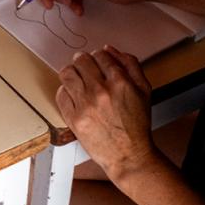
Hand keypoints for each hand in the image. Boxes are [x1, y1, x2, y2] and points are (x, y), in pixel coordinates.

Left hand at [56, 45, 163, 187]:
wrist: (128, 154)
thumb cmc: (136, 125)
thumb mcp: (144, 90)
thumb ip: (130, 65)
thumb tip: (110, 50)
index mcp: (120, 82)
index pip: (100, 55)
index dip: (98, 56)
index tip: (97, 61)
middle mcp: (101, 91)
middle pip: (81, 61)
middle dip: (82, 61)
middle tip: (83, 67)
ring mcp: (85, 105)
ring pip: (67, 73)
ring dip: (71, 72)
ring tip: (76, 79)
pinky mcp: (74, 118)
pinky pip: (61, 94)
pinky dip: (65, 91)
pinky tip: (73, 95)